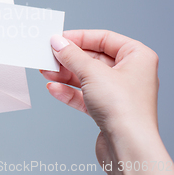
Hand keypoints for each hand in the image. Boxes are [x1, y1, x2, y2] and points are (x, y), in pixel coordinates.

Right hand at [41, 30, 171, 173]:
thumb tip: (58, 42)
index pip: (104, 38)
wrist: (127, 146)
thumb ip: (71, 55)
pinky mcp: (108, 110)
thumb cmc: (124, 108)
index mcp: (137, 57)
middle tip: (49, 56)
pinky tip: (53, 88)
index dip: (79, 37)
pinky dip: (69, 91)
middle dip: (68, 59)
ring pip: (86, 77)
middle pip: (93, 58)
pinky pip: (85, 95)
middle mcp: (130, 73)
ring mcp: (118, 93)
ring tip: (46, 71)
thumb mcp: (92, 72)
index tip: (59, 39)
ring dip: (64, 74)